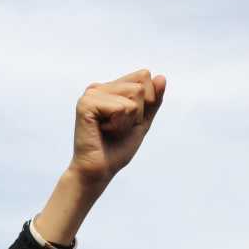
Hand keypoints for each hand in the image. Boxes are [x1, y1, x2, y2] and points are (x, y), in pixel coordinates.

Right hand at [67, 69, 165, 189]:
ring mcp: (90, 94)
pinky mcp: (86, 104)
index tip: (126, 121)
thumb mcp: (142, 122)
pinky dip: (119, 125)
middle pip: (140, 87)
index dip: (146, 103)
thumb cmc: (117, 149)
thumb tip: (161, 77)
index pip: (144, 76)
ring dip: (128, 120)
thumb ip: (153, 100)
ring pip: (133, 95)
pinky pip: (121, 108)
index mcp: (109, 88)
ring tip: (110, 130)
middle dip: (137, 113)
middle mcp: (98, 87)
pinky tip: (102, 132)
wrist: (99, 171)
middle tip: (117, 129)